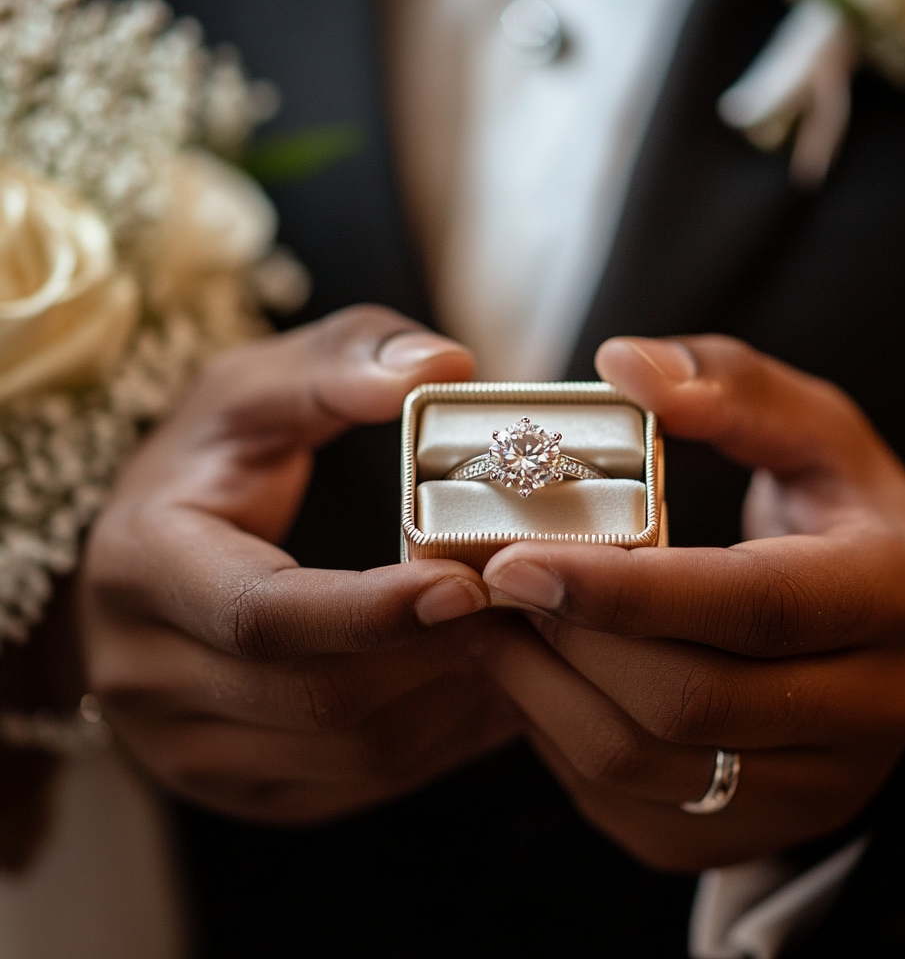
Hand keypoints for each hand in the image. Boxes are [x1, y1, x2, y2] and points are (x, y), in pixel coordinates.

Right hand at [78, 305, 517, 823]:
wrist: (147, 553)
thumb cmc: (207, 460)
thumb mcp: (254, 387)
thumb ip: (343, 360)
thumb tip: (443, 365)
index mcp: (144, 569)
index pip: (262, 616)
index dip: (371, 609)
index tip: (465, 580)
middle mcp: (148, 676)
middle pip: (318, 698)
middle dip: (435, 655)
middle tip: (522, 605)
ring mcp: (189, 746)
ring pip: (352, 754)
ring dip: (451, 701)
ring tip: (516, 639)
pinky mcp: (240, 783)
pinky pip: (359, 783)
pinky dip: (439, 738)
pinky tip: (486, 683)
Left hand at [479, 335, 904, 870]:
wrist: (884, 630)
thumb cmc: (840, 514)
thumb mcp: (815, 429)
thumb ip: (729, 384)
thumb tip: (624, 365)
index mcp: (893, 597)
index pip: (751, 604)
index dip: (622, 588)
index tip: (513, 560)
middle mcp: (874, 711)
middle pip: (689, 699)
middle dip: (566, 640)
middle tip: (489, 585)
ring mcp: (815, 789)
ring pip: (646, 766)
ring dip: (543, 693)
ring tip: (491, 624)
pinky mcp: (753, 829)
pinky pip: (629, 802)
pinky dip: (559, 737)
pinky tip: (537, 674)